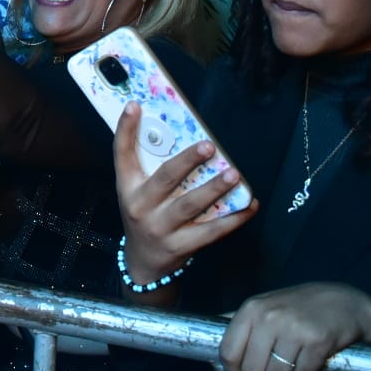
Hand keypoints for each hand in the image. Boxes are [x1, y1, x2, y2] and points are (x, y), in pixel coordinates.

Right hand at [114, 101, 255, 286]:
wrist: (143, 264)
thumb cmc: (144, 216)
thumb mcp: (136, 193)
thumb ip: (152, 168)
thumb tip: (178, 134)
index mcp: (127, 187)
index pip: (122, 154)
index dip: (126, 129)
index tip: (135, 106)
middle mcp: (140, 206)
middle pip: (165, 178)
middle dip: (187, 160)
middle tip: (209, 145)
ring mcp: (160, 228)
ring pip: (190, 205)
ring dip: (214, 189)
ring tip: (234, 174)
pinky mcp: (181, 247)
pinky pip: (210, 231)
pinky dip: (233, 218)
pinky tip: (249, 205)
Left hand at [220, 282, 370, 370]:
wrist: (344, 303)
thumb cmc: (300, 308)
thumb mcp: (266, 307)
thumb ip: (240, 324)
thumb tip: (212, 347)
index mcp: (251, 309)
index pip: (228, 352)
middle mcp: (270, 317)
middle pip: (251, 370)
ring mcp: (294, 329)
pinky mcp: (318, 343)